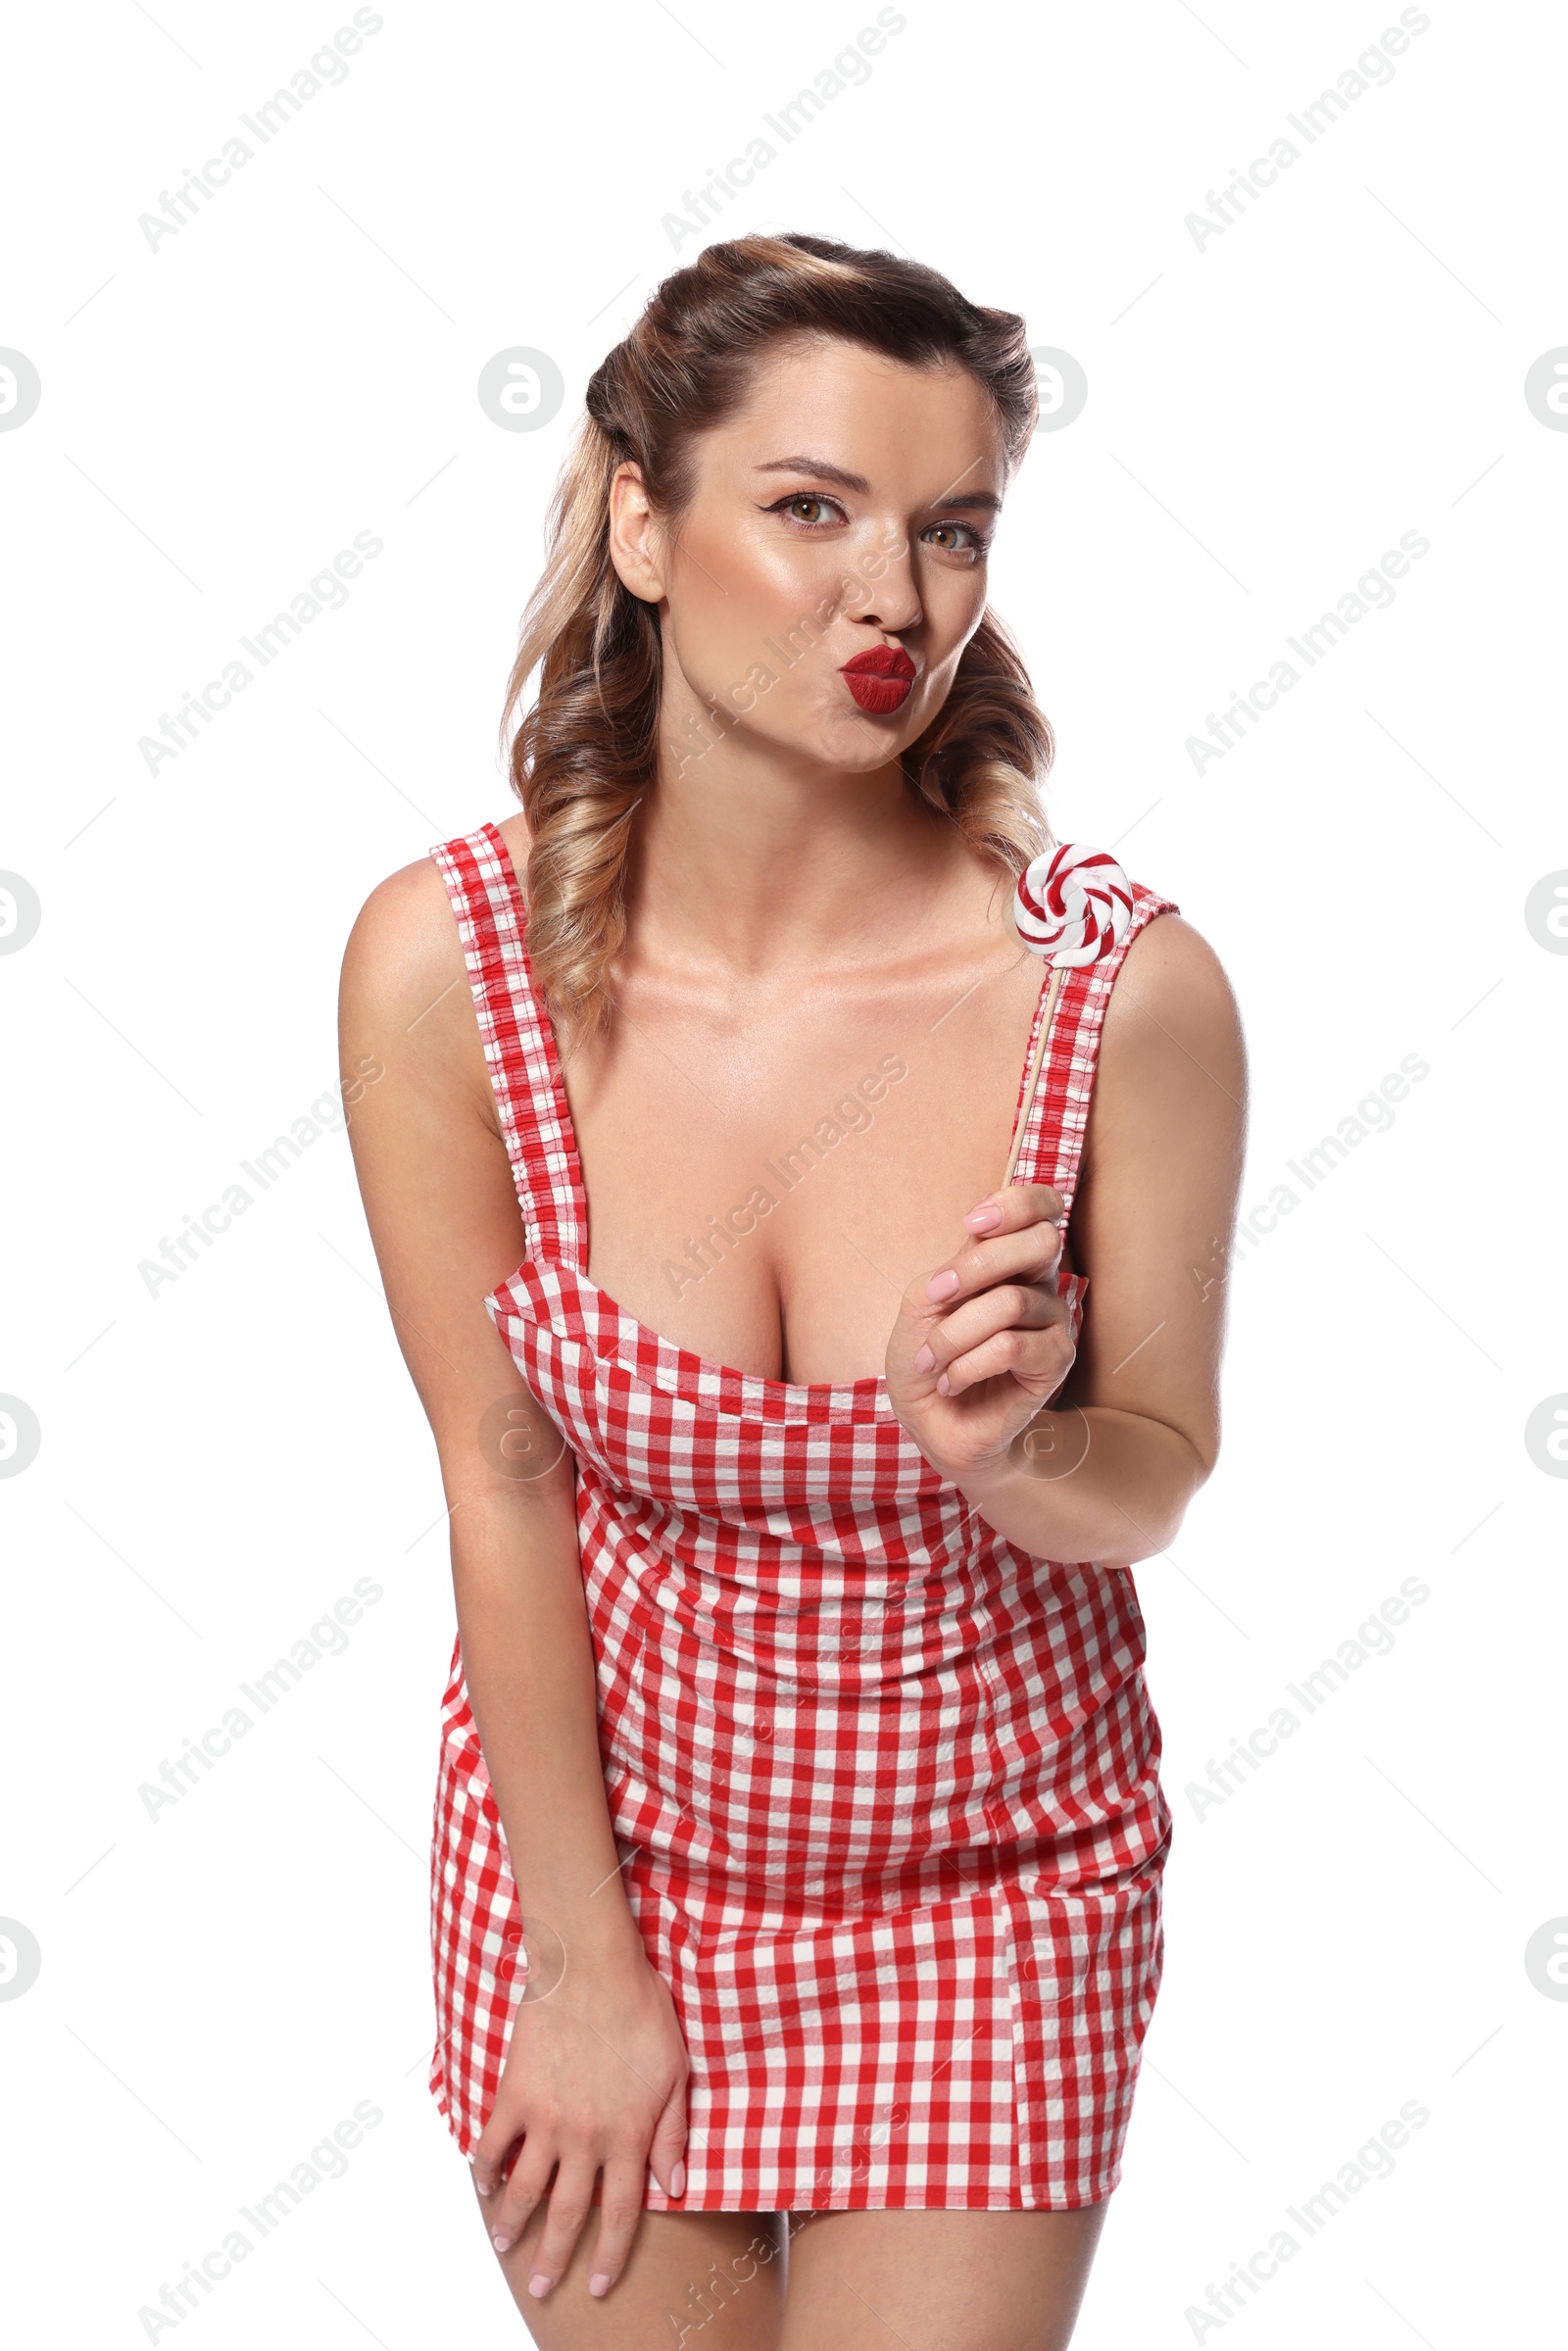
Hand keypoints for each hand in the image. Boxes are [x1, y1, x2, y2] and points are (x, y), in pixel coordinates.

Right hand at [472, 1947, 689, 2302]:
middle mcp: (586, 2137)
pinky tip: (483, 2185)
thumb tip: (674, 2185)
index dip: (610, 2254)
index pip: (623, 2213)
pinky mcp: (515, 2094)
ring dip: (512, 2224)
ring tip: (506, 2244)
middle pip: (568, 2214)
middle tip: (543, 2287)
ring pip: (524, 2189)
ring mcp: (545, 2118)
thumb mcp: (676, 2072)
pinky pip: (491, 2145)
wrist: (592, 1966)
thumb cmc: (642, 2010)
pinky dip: (483, 2170)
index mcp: (628, 2135)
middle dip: (554, 2259)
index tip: (598, 2283)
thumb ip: (673, 2133)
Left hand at [885, 1182, 1075, 1480]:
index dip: (1016, 1203)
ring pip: (1010, 1302)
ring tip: (929, 1360)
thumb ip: (953, 1268)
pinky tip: (951, 1380)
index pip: (1043, 1207)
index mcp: (1012, 1259)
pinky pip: (1011, 1346)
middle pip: (1041, 1241)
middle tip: (936, 1295)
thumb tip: (982, 1246)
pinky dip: (967, 1363)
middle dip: (978, 1265)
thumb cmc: (927, 1357)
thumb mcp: (924, 1302)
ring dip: (953, 1333)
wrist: (932, 1423)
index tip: (971, 1225)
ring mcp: (1054, 1322)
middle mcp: (1041, 1283)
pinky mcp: (1056, 1362)